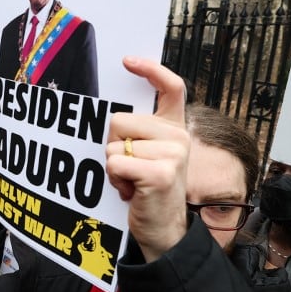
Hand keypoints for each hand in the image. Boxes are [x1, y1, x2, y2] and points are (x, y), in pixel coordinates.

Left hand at [106, 57, 188, 262]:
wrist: (165, 230)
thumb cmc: (148, 191)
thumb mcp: (149, 155)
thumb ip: (140, 133)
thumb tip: (112, 117)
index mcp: (175, 129)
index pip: (171, 87)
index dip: (151, 70)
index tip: (128, 61)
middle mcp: (178, 137)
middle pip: (119, 121)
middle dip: (113, 146)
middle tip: (129, 168)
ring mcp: (172, 154)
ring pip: (114, 145)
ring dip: (114, 168)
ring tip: (132, 182)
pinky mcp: (160, 173)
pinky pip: (115, 163)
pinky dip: (115, 180)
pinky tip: (131, 192)